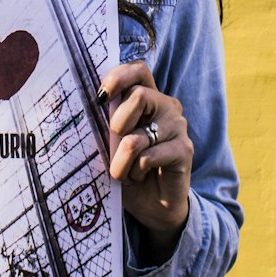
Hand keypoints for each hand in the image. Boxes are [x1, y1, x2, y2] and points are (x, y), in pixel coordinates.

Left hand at [100, 60, 191, 262]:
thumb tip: (91, 105)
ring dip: (122, 160)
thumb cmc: (128, 169)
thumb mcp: (112, 143)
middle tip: (115, 142)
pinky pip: (149, 156)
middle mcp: (167, 107)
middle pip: (140, 95)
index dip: (119, 77)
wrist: (152, 206)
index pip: (139, 70)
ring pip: (139, 135)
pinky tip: (140, 177)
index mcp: (149, 98)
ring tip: (124, 172)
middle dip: (118, 122)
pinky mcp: (184, 149)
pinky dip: (136, 171)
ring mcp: (178, 127)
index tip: (101, 98)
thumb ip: (107, 121)